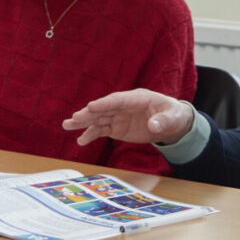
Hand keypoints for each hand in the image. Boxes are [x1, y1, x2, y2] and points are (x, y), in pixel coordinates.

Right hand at [63, 89, 195, 146]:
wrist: (171, 123)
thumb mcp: (171, 117)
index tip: (91, 106)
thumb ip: (162, 121)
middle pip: (104, 109)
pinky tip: (80, 140)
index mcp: (137, 98)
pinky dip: (91, 135)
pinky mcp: (117, 128)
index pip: (118, 100)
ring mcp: (119, 117)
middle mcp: (124, 106)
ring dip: (83, 123)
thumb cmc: (172, 114)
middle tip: (74, 118)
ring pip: (98, 119)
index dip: (104, 103)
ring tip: (67, 126)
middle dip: (88, 113)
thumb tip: (154, 125)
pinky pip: (101, 130)